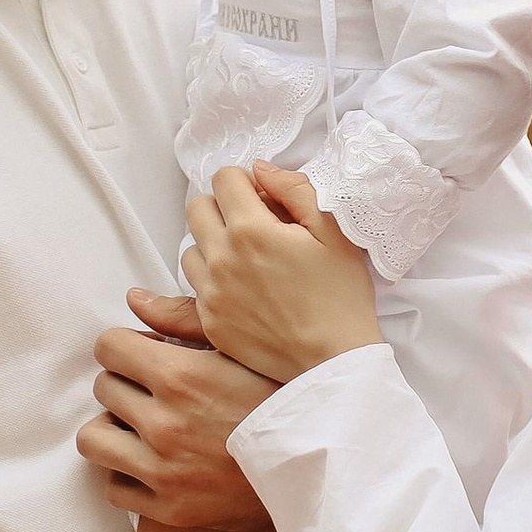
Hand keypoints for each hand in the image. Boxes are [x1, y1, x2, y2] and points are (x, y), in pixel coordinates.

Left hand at [81, 313, 275, 531]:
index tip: (140, 356)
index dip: (123, 347)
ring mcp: (162, 470)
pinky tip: (152, 464)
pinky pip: (114, 488)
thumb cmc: (282, 400)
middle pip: (102, 388)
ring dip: (112, 429)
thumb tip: (133, 299)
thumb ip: (185, 320)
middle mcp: (164, 423)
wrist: (316, 470)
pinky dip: (127, 476)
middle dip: (123, 383)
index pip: (108, 347)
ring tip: (139, 427)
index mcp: (182, 376)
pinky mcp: (167, 508)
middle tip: (151, 391)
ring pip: (93, 439)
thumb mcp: (244, 349)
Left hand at [182, 165, 382, 383]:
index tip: (264, 200)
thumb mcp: (333, 232)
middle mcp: (222, 259)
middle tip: (254, 226)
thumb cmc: (341, 296)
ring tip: (249, 261)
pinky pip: (196, 286)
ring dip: (214, 245)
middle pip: (197, 208)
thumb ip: (295, 190)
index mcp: (252, 230)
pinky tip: (246, 291)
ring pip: (191, 247)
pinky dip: (214, 280)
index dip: (245, 182)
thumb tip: (260, 169)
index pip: (223, 178)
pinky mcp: (209, 321)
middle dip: (223, 207)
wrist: (334, 361)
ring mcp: (211, 293)